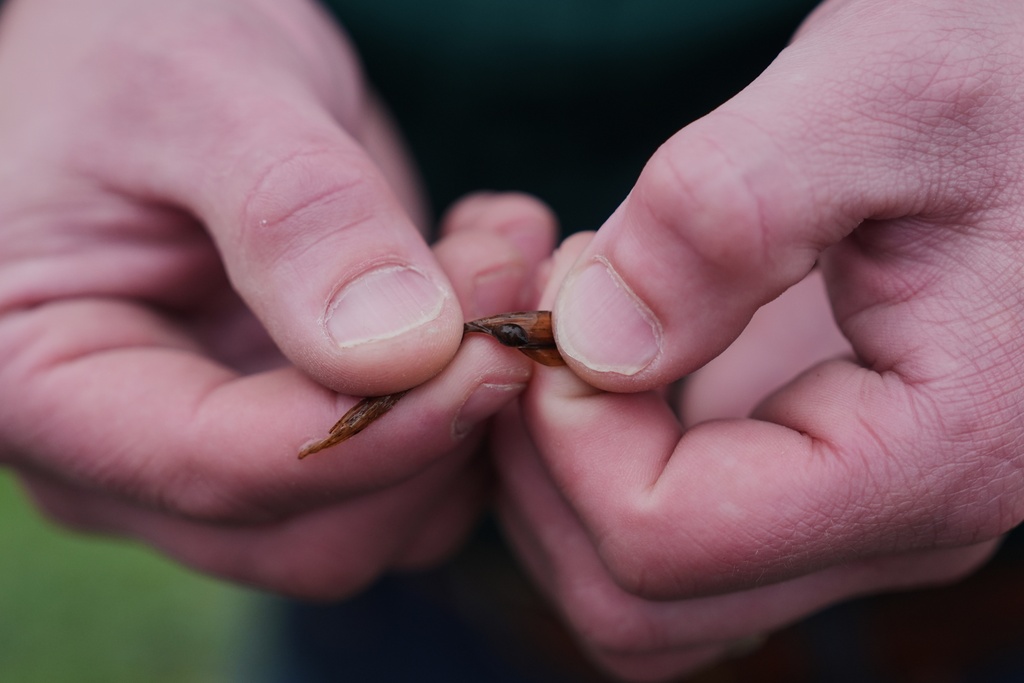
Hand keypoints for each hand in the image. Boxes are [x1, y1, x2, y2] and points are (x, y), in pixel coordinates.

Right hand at [0, 0, 557, 596]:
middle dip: (436, 422)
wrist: (171, 44)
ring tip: (500, 254)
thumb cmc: (141, 39)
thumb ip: (291, 217)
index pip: (219, 468)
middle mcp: (128, 454)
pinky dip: (477, 394)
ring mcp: (221, 451)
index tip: (491, 353)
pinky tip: (487, 274)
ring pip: (384, 517)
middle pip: (315, 528)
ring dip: (473, 408)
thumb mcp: (199, 92)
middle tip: (506, 275)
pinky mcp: (304, 426)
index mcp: (42, 385)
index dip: (376, 431)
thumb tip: (403, 352)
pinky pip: (417, 472)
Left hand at [503, 0, 1023, 676]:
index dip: (568, 428)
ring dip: (558, 474)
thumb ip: (732, 216)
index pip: (667, 538)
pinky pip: (663, 538)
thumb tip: (597, 342)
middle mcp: (896, 523)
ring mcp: (853, 513)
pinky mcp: (815, 480)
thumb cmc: (1002, 70)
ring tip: (575, 326)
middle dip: (546, 463)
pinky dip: (588, 468)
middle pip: (637, 601)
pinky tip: (600, 349)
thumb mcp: (880, 93)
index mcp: (934, 455)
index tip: (565, 293)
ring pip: (639, 594)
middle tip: (551, 314)